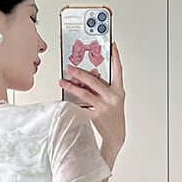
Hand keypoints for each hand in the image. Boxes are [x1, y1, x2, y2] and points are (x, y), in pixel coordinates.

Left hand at [58, 42, 125, 165]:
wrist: (116, 136)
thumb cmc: (114, 116)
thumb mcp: (115, 100)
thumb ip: (106, 89)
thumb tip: (89, 77)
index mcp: (119, 91)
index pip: (118, 70)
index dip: (115, 57)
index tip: (111, 45)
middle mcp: (112, 98)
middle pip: (94, 81)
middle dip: (80, 73)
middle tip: (69, 67)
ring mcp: (104, 107)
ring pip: (84, 94)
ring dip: (71, 87)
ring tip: (62, 82)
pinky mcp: (96, 116)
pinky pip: (81, 107)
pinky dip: (72, 102)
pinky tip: (64, 98)